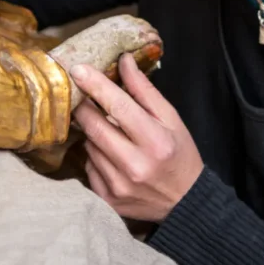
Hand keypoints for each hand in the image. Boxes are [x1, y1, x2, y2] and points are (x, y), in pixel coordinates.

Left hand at [70, 54, 203, 222]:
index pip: (119, 107)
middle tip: (82, 96)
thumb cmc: (179, 154)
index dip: (96, 86)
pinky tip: (111, 155)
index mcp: (156, 141)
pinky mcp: (107, 199)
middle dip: (84, 107)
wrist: (185, 202)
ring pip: (89, 146)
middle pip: (95, 127)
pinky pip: (89, 166)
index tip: (78, 69)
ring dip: (93, 132)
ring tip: (110, 131)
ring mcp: (118, 185)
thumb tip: (124, 61)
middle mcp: (135, 165)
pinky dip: (95, 155)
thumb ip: (145, 91)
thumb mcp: (171, 119)